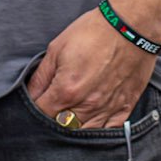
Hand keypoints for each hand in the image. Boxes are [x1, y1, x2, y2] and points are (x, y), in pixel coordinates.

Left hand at [26, 8, 156, 128]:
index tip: (34, 103)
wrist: (130, 26)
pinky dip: (97, 130)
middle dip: (52, 120)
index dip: (33, 110)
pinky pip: (109, 131)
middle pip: (62, 127)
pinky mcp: (125, 108)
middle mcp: (87, 106)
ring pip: (85, 133)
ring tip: (69, 115)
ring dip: (74, 128)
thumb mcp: (57, 48)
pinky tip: (90, 122)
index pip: (42, 113)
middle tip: (51, 108)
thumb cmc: (92, 33)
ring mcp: (108, 109)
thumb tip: (30, 94)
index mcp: (67, 90)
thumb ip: (41, 76)